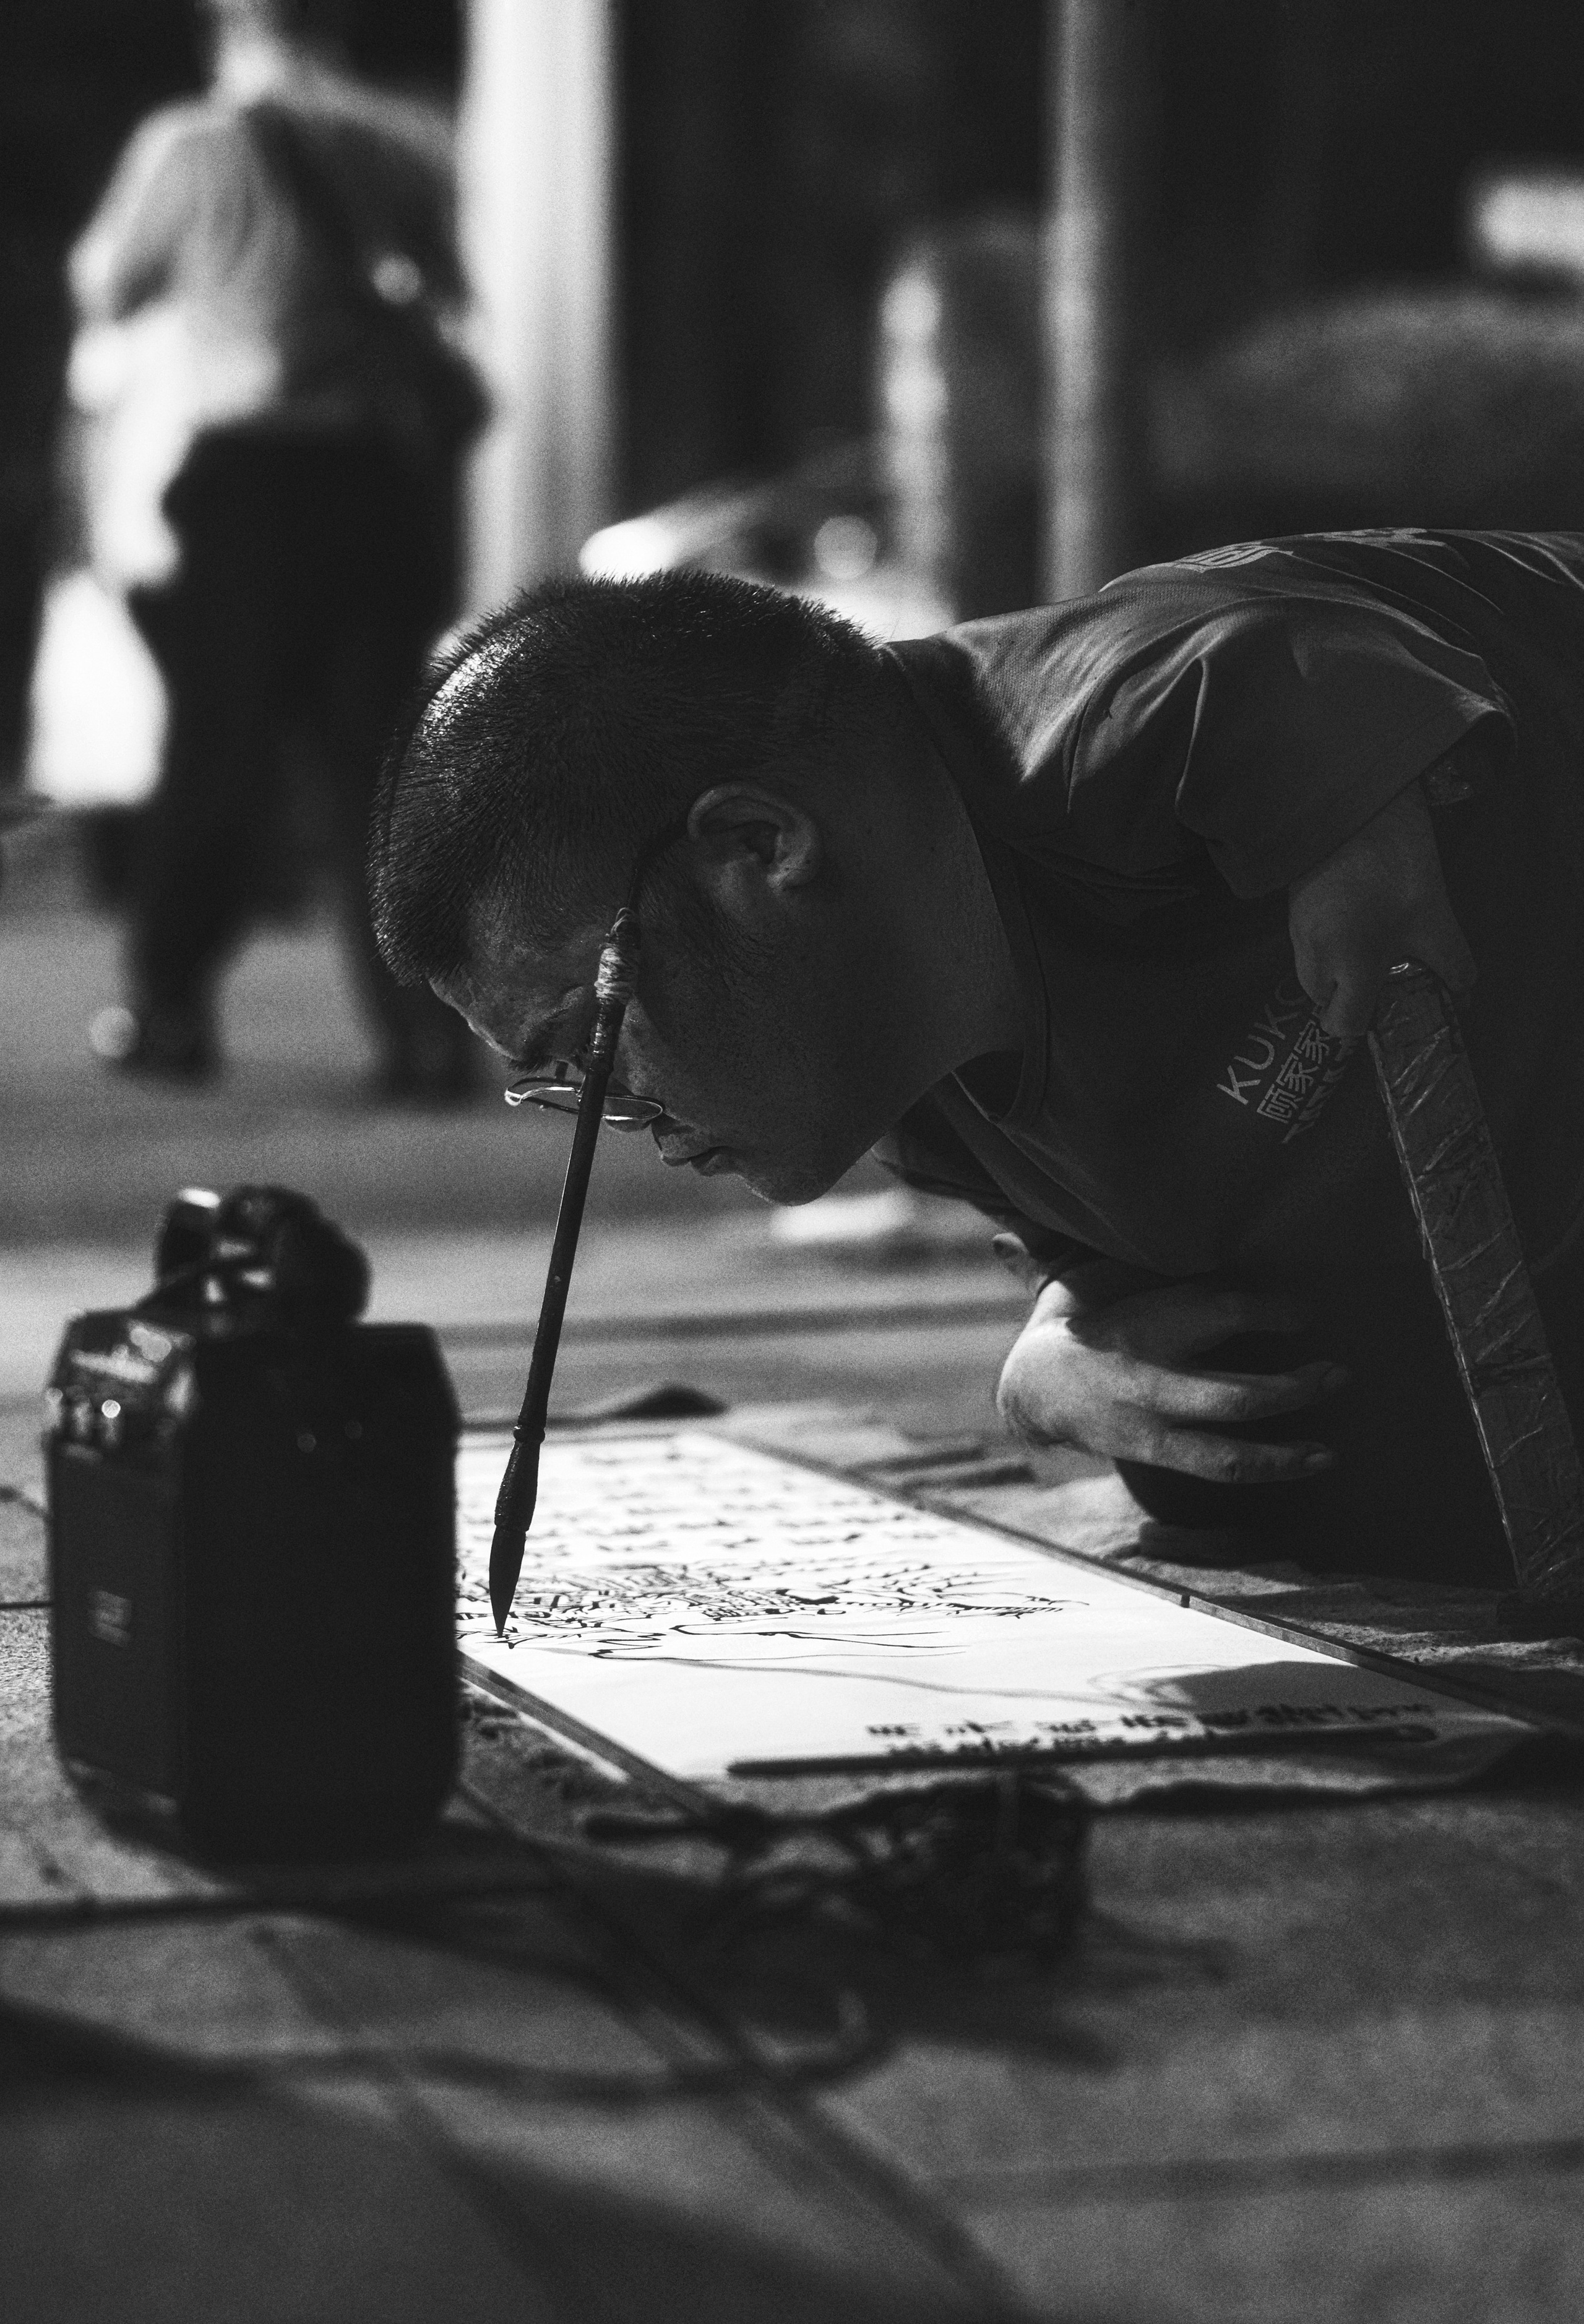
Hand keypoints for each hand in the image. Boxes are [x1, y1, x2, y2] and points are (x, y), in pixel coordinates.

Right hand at [996, 1273, 1346, 1483]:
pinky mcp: (1155, 1450)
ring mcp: (1154, 1421)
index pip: (1218, 1310)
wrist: (1032, 1387)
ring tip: (1329, 1450)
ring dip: (1282, 1453)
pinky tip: (1307, 1464)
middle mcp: (1151, 1376)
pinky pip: (1216, 1467)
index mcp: (1143, 1318)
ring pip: (1225, 1448)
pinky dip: (1264, 1469)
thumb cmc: (1079, 1317)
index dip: (1270, 1309)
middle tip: (1340, 1376)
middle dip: (1291, 1390)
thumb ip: (1088, 1248)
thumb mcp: (1083, 1274)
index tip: (1310, 1310)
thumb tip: (1014, 1234)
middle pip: (1231, 1393)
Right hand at [1288, 779, 1475, 1036]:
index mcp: (1349, 962)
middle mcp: (1314, 954)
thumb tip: (1461, 993)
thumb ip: (1449, 962)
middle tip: (1383, 972)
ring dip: (1339, 969)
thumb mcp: (1435, 913)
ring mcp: (1297, 931)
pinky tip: (1356, 916)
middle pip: (1323, 1002)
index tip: (1388, 1005)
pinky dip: (1331, 942)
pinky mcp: (1292, 909)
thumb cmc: (1395, 857)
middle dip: (1350, 996)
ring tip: (1370, 942)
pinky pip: (1309, 945)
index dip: (1365, 1022)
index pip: (1343, 1024)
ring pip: (1314, 973)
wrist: (1353, 802)